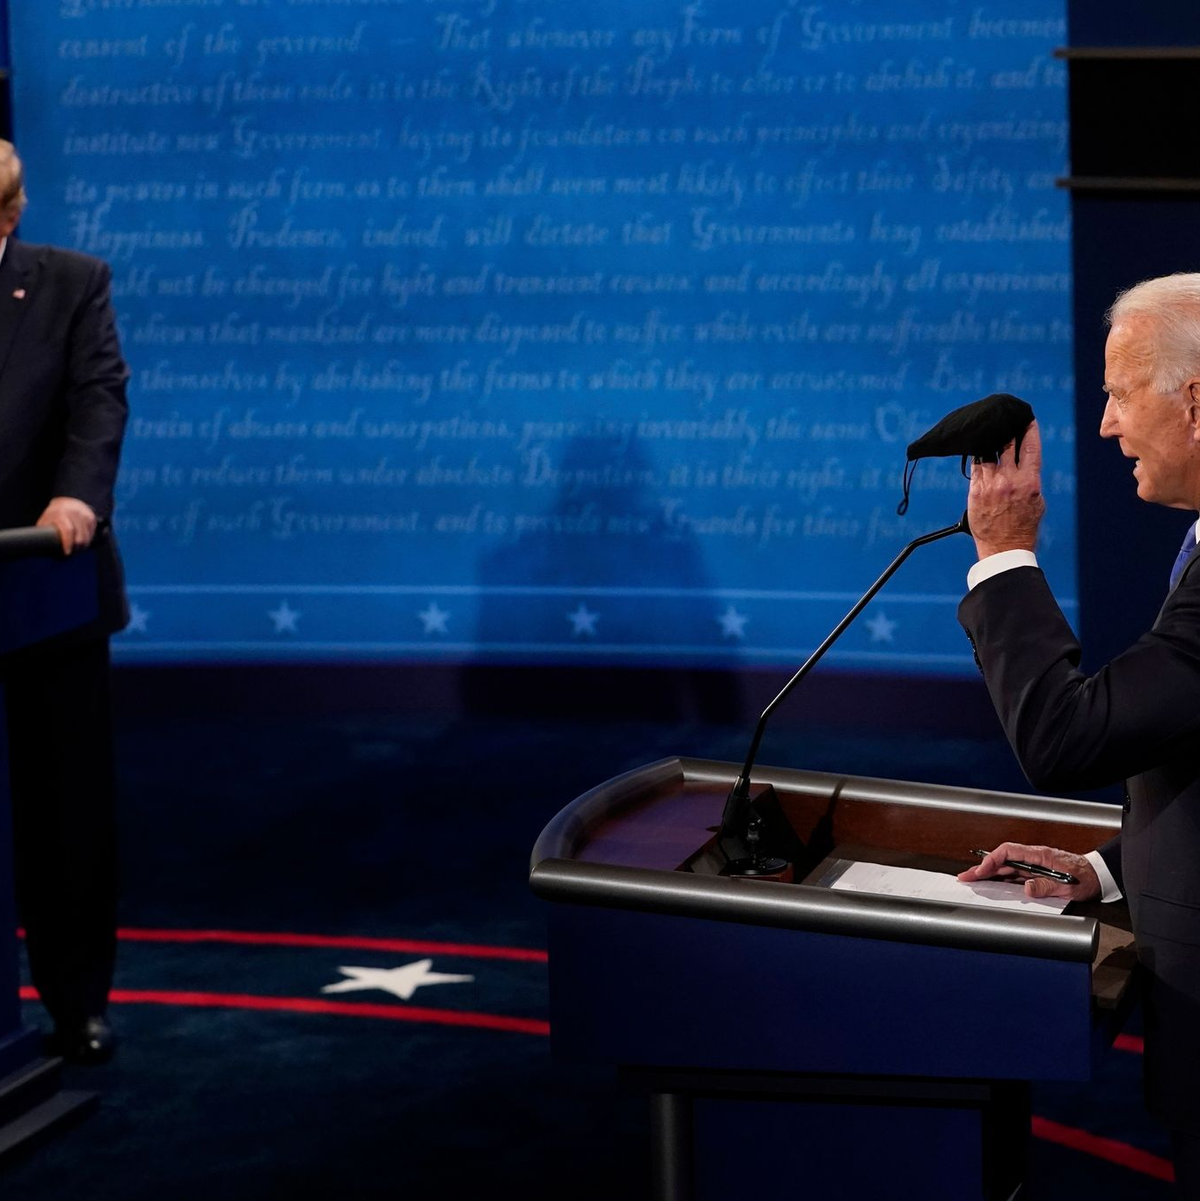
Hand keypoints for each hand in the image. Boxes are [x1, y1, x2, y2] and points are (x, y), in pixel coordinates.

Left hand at [36, 496, 96, 554]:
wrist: (65, 502)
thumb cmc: (53, 516)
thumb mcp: (45, 522)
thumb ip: (44, 534)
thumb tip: (43, 549)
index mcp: (60, 514)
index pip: (68, 530)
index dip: (68, 543)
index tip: (67, 553)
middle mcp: (73, 512)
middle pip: (80, 536)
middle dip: (77, 547)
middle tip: (73, 552)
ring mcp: (83, 514)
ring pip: (88, 535)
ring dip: (84, 544)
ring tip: (78, 548)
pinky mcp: (91, 516)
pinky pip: (92, 531)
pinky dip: (89, 538)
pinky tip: (84, 540)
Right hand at [957, 841, 1100, 901]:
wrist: (1099, 876)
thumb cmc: (1085, 878)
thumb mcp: (1067, 886)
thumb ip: (1046, 887)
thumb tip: (1026, 888)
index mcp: (1039, 856)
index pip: (1008, 852)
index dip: (992, 859)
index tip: (981, 870)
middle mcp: (1034, 858)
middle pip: (1003, 859)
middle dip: (983, 868)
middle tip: (966, 877)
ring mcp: (1034, 865)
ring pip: (1007, 867)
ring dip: (990, 873)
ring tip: (974, 881)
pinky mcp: (1037, 872)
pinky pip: (1015, 874)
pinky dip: (1001, 878)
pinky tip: (993, 884)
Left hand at [967, 420, 1044, 559]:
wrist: (1004, 548)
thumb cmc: (1023, 526)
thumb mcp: (1037, 500)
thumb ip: (1030, 479)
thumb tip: (1023, 462)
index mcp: (1029, 481)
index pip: (1030, 446)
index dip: (1028, 429)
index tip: (1026, 419)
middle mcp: (1009, 479)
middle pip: (1006, 444)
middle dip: (1006, 430)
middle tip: (1005, 421)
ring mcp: (990, 484)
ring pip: (988, 452)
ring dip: (990, 441)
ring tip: (990, 432)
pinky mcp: (975, 491)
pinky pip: (976, 466)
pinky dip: (979, 456)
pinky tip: (979, 449)